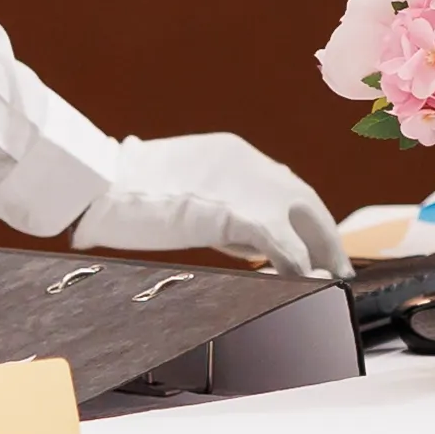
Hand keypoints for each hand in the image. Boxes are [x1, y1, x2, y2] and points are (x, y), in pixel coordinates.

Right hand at [74, 132, 353, 280]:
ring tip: (327, 276)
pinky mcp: (239, 215)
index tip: (308, 235)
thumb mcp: (178, 186)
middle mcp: (249, 163)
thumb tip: (226, 232)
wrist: (100, 185)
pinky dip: (298, 263)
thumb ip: (209, 204)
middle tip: (334, 262)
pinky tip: (305, 280)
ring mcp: (248, 186)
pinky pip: (283, 244)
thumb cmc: (122, 191)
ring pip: (303, 216)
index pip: (280, 183)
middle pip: (302, 197)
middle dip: (322, 231)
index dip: (298, 212)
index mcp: (232, 153)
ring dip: (319, 248)